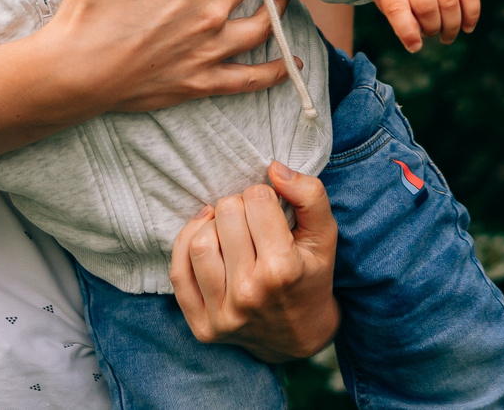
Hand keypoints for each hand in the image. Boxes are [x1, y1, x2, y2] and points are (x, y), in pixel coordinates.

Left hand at [168, 161, 340, 362]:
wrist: (299, 336)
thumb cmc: (311, 276)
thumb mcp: (325, 235)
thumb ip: (310, 195)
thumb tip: (273, 168)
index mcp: (283, 269)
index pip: (256, 199)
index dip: (265, 196)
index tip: (271, 209)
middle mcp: (250, 293)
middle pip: (226, 214)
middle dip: (239, 206)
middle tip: (251, 219)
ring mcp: (223, 314)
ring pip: (199, 242)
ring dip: (212, 225)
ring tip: (228, 230)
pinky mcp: (202, 326)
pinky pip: (178, 272)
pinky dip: (186, 246)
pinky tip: (204, 238)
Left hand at [368, 0, 480, 52]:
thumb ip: (396, 17)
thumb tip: (417, 41)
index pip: (397, 9)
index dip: (407, 32)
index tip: (415, 47)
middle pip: (427, 7)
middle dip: (432, 29)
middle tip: (431, 33)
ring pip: (450, 2)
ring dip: (451, 26)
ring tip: (447, 35)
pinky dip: (471, 13)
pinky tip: (467, 27)